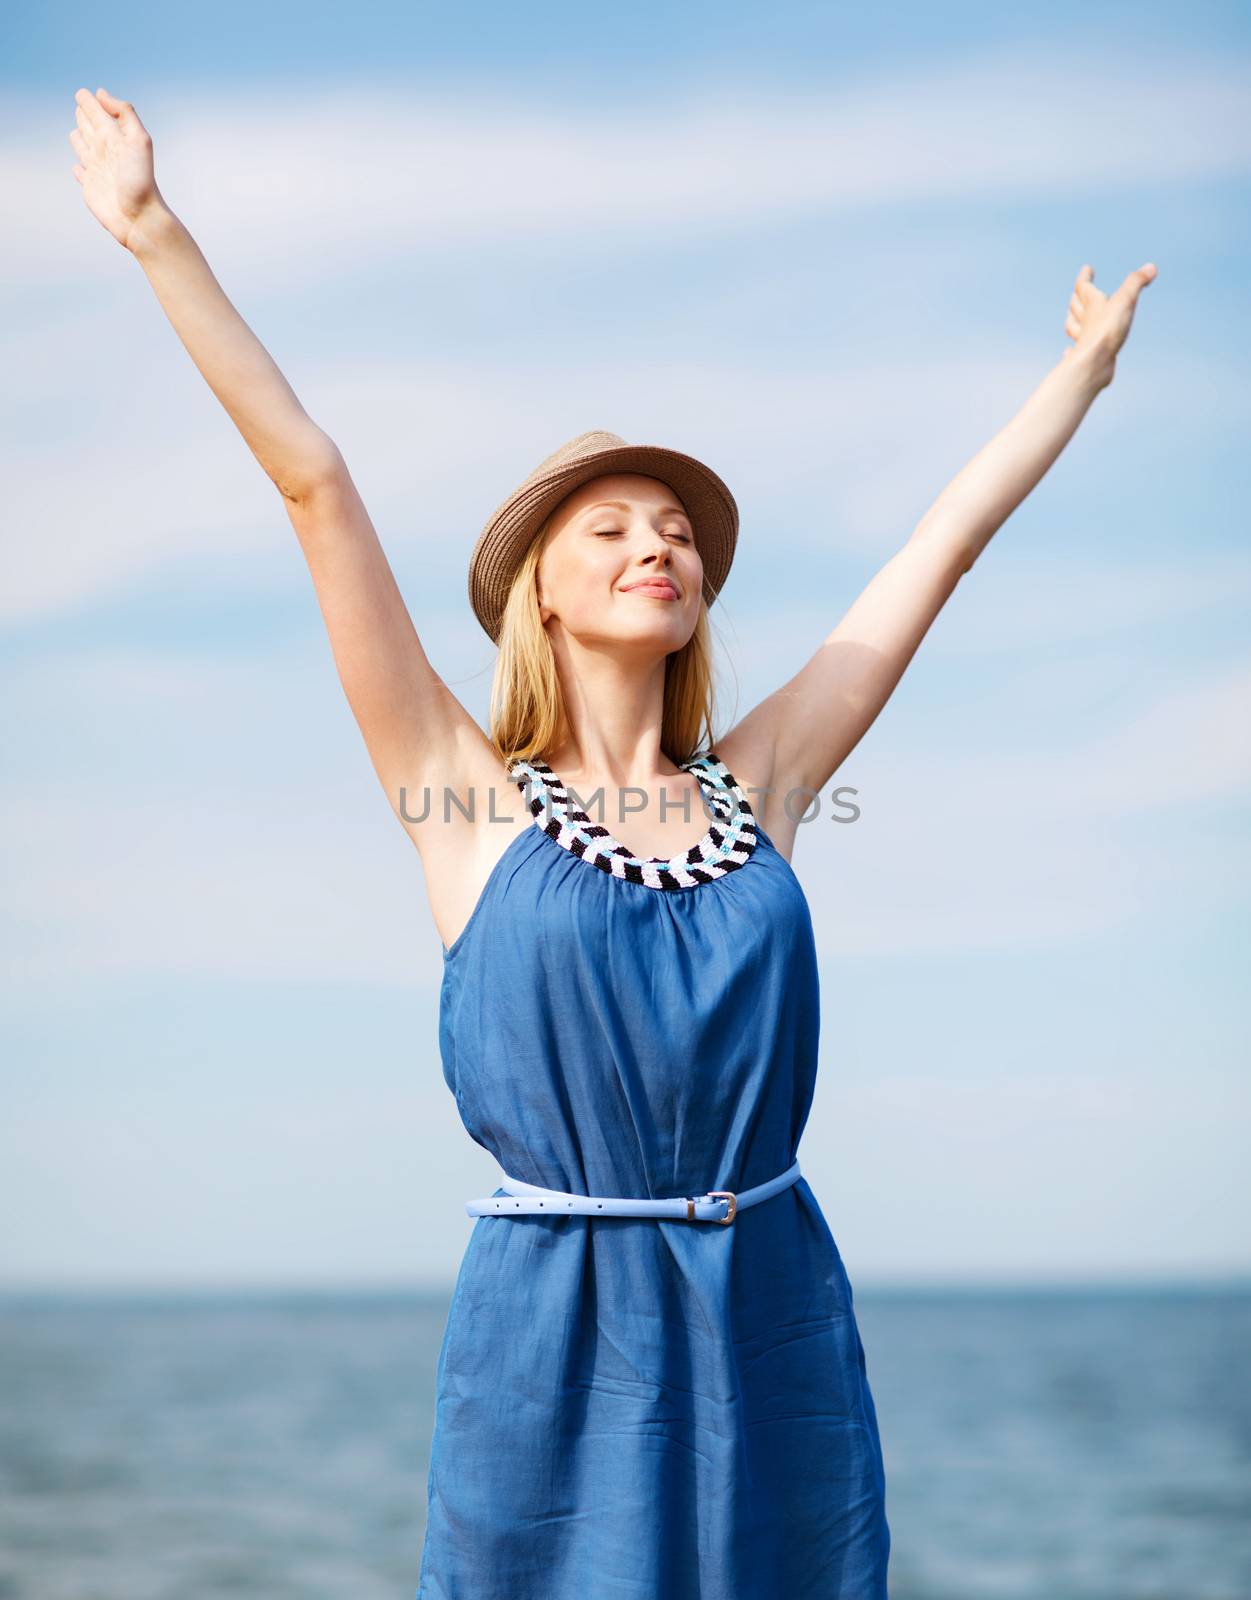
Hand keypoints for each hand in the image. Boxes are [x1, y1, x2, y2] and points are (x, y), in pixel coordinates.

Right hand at [68, 87, 166, 250]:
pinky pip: (82, 174)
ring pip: (84, 148)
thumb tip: (101, 94)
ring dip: (80, 138)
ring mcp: (98, 170)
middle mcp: (106, 152)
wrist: (140, 217)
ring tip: (77, 131)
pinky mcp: (91, 188)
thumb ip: (124, 114)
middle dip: (85, 115)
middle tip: (81, 103)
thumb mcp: (138, 140)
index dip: (90, 103)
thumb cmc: (140, 180)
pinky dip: (79, 169)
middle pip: (90, 128)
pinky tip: (79, 168)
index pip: (99, 114)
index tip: (84, 93)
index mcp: (116, 139)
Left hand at [1063, 261, 1157, 386]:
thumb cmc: (1107, 329)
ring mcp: (1082, 340)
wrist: (1094, 362)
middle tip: (1077, 293)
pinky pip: (1075, 351)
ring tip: (1072, 319)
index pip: (1083, 286)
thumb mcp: (1125, 300)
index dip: (1085, 277)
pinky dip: (1071, 348)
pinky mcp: (1084, 357)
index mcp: (1091, 304)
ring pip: (1073, 327)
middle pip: (1076, 306)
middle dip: (1077, 298)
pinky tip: (1069, 351)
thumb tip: (1151, 267)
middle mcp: (1084, 321)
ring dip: (1072, 321)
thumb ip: (1136, 282)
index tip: (1087, 269)